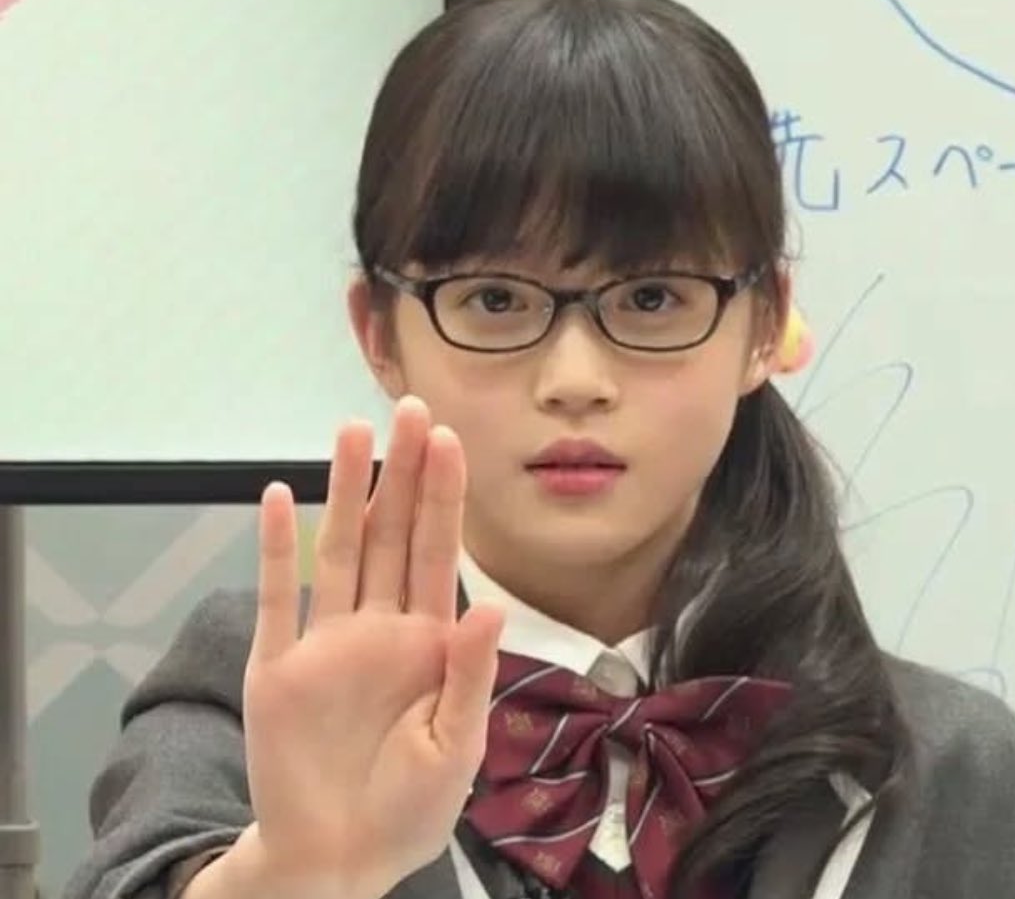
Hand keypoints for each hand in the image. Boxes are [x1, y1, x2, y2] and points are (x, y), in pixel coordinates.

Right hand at [241, 396, 503, 896]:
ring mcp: (327, 641)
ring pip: (339, 549)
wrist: (338, 859)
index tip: (450, 440)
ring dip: (344, 491)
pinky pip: (278, 597)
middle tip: (409, 409)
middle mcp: (379, 627)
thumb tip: (487, 608)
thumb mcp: (458, 746)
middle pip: (392, 534)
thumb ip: (469, 673)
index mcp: (428, 642)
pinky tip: (282, 497)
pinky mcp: (277, 666)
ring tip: (351, 432)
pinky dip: (278, 549)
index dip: (444, 497)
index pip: (439, 553)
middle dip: (402, 473)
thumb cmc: (409, 807)